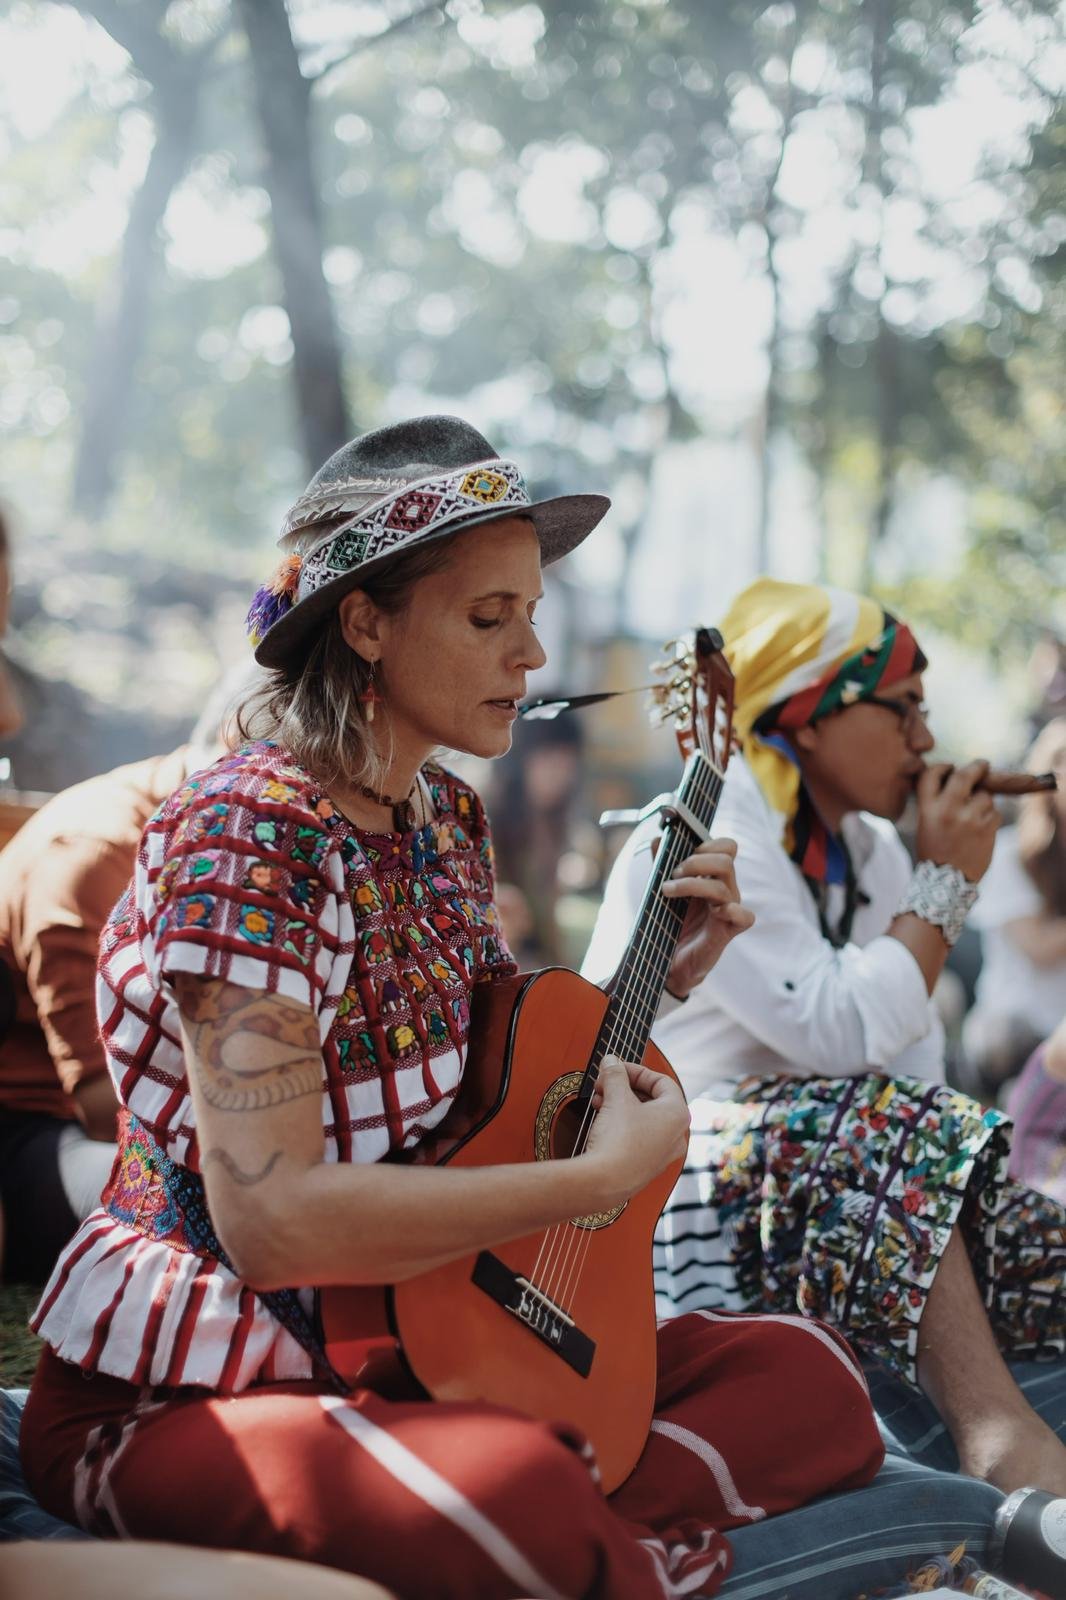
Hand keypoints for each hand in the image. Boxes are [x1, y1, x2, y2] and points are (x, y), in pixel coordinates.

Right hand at [583, 1056, 689, 1206]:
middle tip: (603, 1083)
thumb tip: (611, 1060)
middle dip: (625, 1087)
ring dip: (620, 1104)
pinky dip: (622, 1124)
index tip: (616, 1068)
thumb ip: (615, 1074)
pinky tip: (602, 1119)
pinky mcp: (648, 1166)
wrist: (604, 1181)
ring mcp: (664, 1153)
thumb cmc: (618, 1138)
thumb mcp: (616, 1097)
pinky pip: (638, 1136)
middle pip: (653, 1099)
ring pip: (643, 1118)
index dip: (636, 1070)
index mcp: (678, 1114)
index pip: (662, 1081)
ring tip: (598, 1100)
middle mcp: (677, 1134)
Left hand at [659, 836, 754, 998]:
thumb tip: (659, 839)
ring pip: (723, 885)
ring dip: (691, 884)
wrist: (668, 961)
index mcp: (714, 876)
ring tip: (667, 891)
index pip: (727, 847)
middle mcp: (726, 890)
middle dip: (696, 862)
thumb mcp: (665, 889)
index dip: (708, 843)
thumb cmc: (671, 924)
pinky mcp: (728, 931)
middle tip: (674, 873)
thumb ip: (663, 864)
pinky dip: (732, 910)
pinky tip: (715, 911)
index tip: (683, 853)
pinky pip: (744, 916)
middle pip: (726, 860)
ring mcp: (729, 910)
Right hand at [915, 761, 998, 882]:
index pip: (932, 775)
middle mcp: (949, 809)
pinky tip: (982, 829)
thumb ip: (938, 802)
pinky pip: (995, 813)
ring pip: (985, 795)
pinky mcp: (987, 828)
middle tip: (982, 765)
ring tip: (976, 815)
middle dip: (977, 767)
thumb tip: (958, 780)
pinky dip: (991, 818)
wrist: (946, 882)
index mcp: (928, 808)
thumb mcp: (926, 824)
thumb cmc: (935, 852)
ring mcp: (970, 818)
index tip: (950, 767)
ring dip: (983, 801)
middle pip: (965, 775)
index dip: (942, 767)